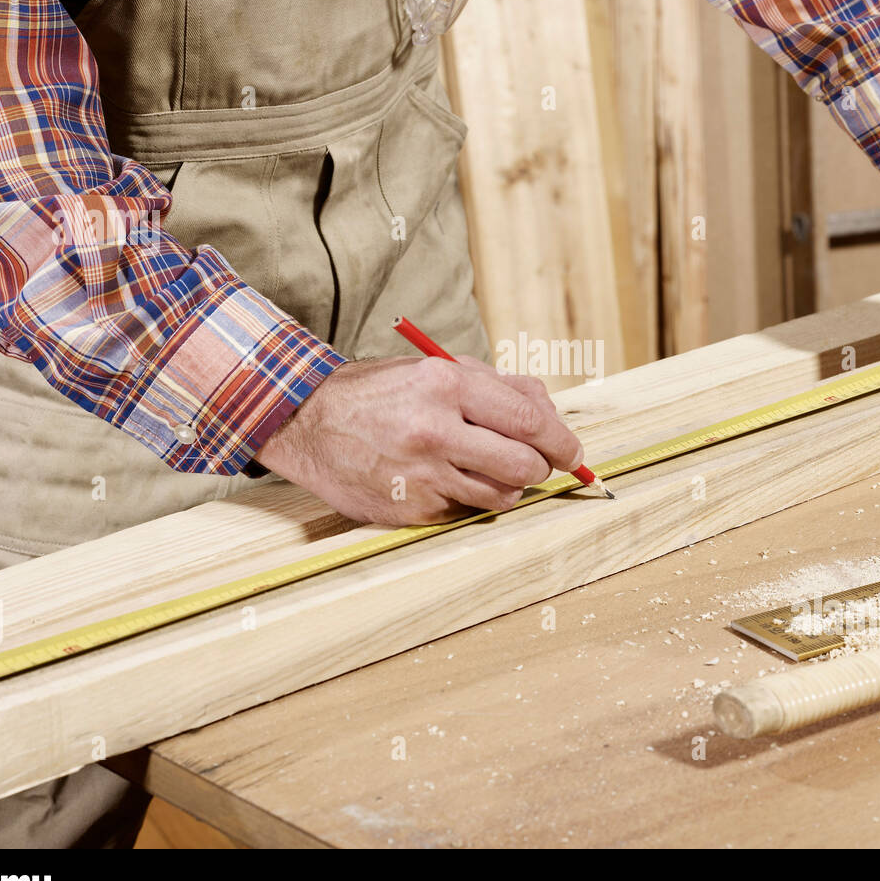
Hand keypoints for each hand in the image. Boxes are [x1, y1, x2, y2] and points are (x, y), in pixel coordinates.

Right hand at [254, 355, 583, 524]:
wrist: (307, 421)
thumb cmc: (380, 392)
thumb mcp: (437, 370)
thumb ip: (498, 386)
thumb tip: (550, 413)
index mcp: (445, 386)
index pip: (529, 420)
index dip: (561, 441)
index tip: (572, 452)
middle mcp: (434, 431)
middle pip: (523, 465)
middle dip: (540, 467)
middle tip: (536, 464)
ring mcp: (421, 475)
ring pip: (501, 495)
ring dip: (507, 486)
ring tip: (484, 467)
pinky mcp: (409, 508)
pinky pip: (464, 510)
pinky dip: (466, 498)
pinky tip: (443, 479)